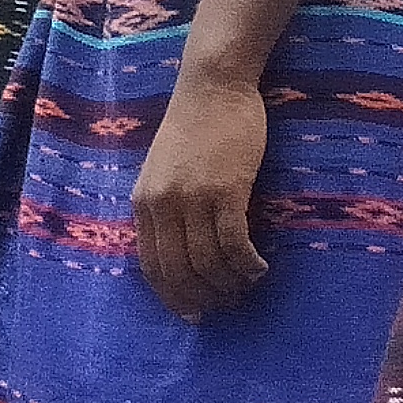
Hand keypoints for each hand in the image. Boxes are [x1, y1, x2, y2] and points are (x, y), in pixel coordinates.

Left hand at [132, 66, 274, 319]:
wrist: (212, 87)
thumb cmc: (193, 128)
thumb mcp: (163, 170)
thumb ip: (165, 207)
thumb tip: (179, 251)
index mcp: (143, 202)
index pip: (151, 265)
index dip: (171, 295)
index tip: (191, 315)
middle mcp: (162, 204)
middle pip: (179, 271)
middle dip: (202, 298)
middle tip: (226, 306)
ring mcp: (192, 197)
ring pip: (208, 262)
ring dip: (228, 284)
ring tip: (245, 287)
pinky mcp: (225, 190)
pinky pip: (234, 243)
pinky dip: (247, 264)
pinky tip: (259, 269)